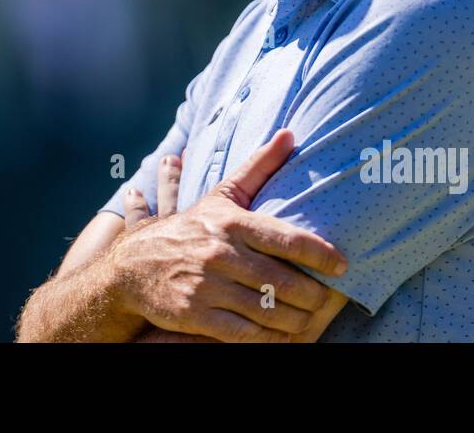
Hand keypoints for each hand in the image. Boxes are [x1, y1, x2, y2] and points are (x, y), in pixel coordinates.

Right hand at [107, 129, 347, 342]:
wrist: (131, 266)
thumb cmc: (188, 229)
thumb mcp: (221, 195)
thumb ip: (258, 167)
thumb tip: (290, 134)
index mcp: (231, 222)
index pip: (287, 239)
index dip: (321, 254)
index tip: (343, 265)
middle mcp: (220, 253)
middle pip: (284, 281)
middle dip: (313, 295)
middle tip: (328, 300)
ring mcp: (207, 286)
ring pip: (268, 310)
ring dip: (295, 320)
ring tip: (309, 320)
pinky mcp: (195, 314)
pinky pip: (244, 333)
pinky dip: (267, 338)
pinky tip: (280, 335)